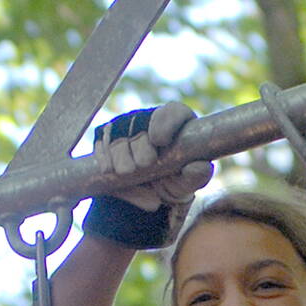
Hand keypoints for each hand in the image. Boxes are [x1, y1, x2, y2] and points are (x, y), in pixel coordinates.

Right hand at [82, 102, 213, 248]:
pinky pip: (102, 144)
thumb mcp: (185, 184)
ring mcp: (126, 124)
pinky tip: (111, 171)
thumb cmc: (172, 182)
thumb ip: (195, 176)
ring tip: (128, 173)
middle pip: (141, 124)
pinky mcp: (106, 135)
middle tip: (144, 165)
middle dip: (141, 147)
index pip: (172, 112)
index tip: (159, 141)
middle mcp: (150, 118)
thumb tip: (203, 167)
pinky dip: (106, 160)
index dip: (165, 123)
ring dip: (122, 156)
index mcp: (177, 122)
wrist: (145, 193)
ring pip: (119, 134)